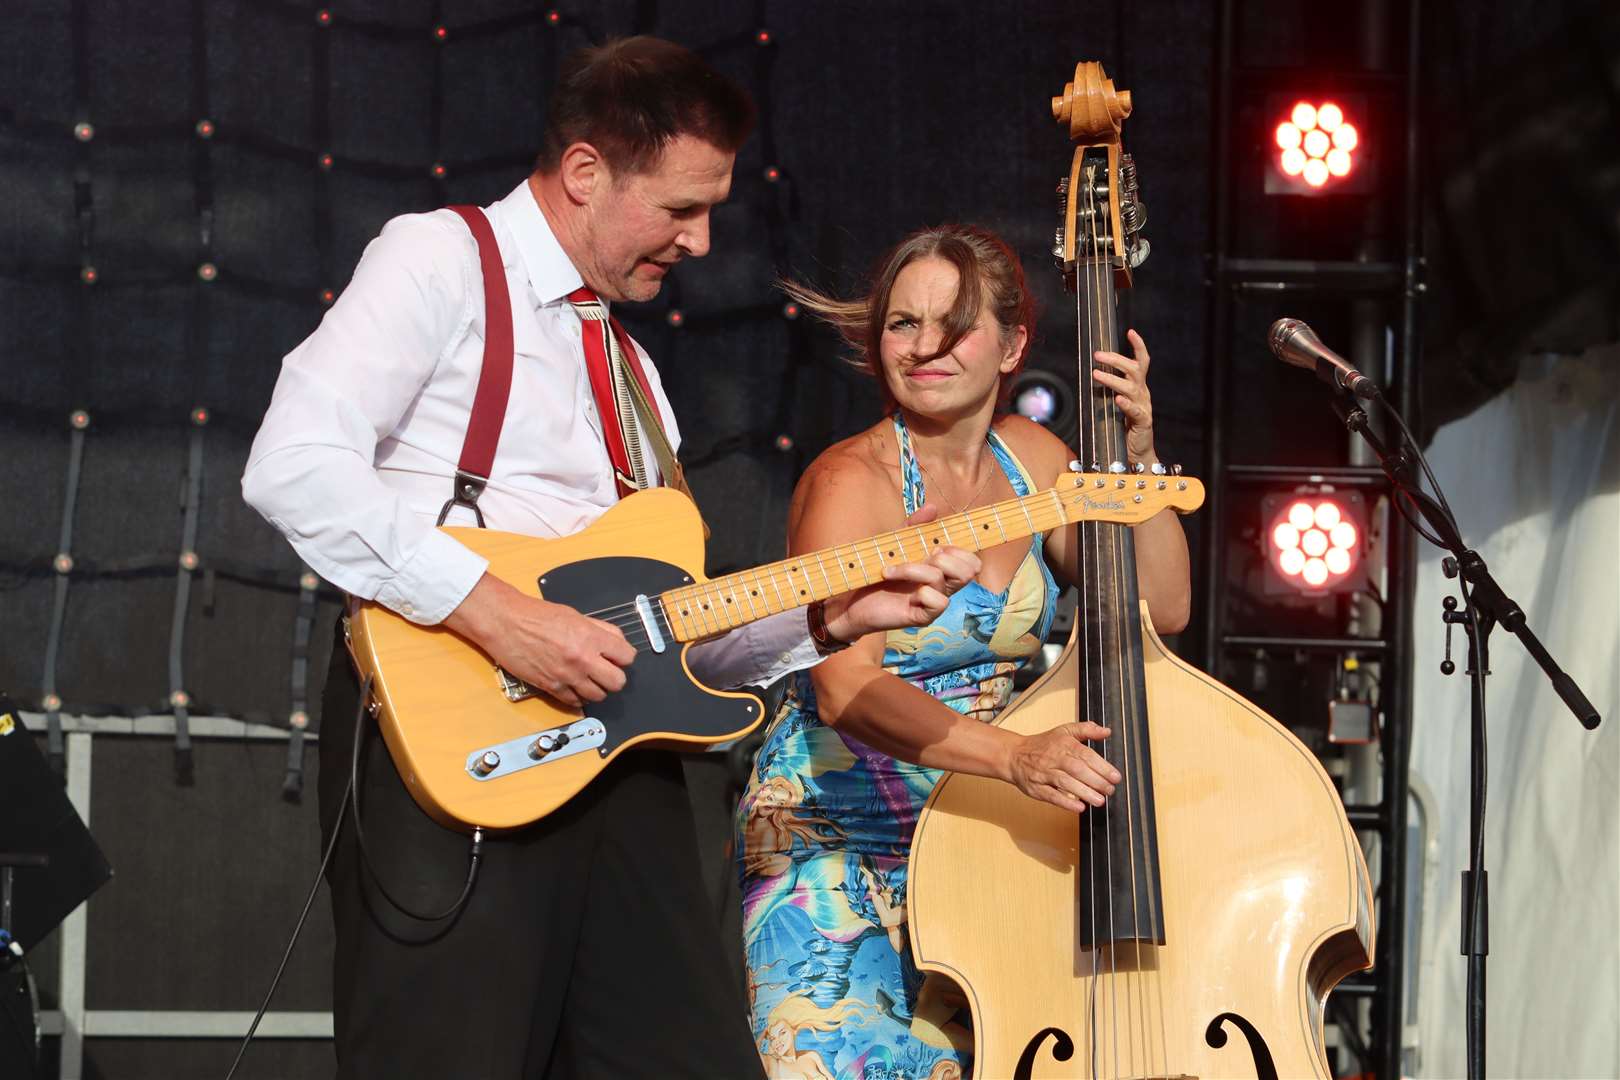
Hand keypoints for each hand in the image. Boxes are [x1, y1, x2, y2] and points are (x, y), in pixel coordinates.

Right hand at [442, 573, 635, 706]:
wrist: (506, 623)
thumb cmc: (534, 616)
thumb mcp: (575, 615)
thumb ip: (599, 629)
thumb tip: (616, 640)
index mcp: (590, 638)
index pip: (627, 657)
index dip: (624, 657)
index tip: (619, 657)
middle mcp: (582, 659)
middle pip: (617, 682)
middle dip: (614, 677)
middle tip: (606, 671)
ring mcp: (567, 676)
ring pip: (598, 696)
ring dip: (596, 689)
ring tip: (588, 679)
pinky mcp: (551, 687)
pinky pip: (574, 702)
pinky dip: (577, 697)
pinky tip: (573, 686)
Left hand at [821, 504, 979, 641]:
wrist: (852, 601)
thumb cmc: (876, 574)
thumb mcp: (896, 544)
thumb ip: (915, 527)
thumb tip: (932, 507)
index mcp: (941, 569)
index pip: (971, 561)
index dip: (959, 549)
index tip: (935, 546)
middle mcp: (942, 586)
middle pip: (970, 571)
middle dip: (945, 557)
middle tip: (920, 558)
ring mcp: (933, 601)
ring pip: (944, 579)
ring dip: (914, 569)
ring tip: (890, 571)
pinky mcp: (923, 616)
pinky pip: (939, 602)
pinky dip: (921, 592)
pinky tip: (902, 592)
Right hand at [1003, 721, 1121, 813]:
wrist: (1014, 755)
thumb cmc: (1042, 745)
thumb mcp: (1064, 731)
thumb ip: (1087, 729)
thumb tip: (1106, 731)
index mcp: (1063, 744)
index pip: (1086, 755)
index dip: (1102, 767)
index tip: (1115, 777)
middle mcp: (1054, 758)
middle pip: (1077, 769)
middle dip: (1096, 781)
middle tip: (1110, 790)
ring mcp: (1044, 773)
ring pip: (1065, 782)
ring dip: (1084, 792)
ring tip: (1099, 800)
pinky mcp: (1036, 788)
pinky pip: (1051, 795)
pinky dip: (1066, 802)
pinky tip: (1079, 807)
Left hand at [1093, 328, 1156, 465]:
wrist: (1138, 453)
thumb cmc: (1124, 428)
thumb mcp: (1117, 404)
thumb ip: (1110, 390)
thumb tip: (1093, 373)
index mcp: (1138, 387)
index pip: (1141, 362)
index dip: (1138, 346)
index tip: (1131, 331)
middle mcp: (1143, 393)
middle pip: (1135, 370)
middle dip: (1116, 359)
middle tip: (1097, 354)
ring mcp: (1144, 407)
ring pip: (1131, 388)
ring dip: (1112, 379)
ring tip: (1096, 374)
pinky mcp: (1142, 422)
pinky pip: (1135, 411)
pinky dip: (1126, 404)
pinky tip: (1117, 400)